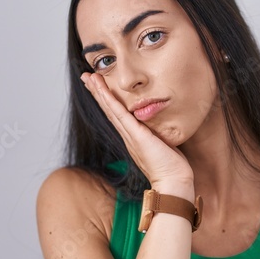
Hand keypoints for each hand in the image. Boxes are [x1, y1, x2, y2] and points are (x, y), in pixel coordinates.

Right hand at [80, 72, 193, 186]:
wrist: (173, 182)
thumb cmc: (171, 167)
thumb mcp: (163, 144)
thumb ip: (157, 135)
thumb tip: (159, 129)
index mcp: (133, 137)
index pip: (116, 114)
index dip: (106, 99)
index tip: (97, 85)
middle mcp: (127, 136)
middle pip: (108, 109)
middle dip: (97, 92)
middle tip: (85, 76)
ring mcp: (130, 136)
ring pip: (110, 109)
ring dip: (99, 92)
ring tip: (89, 78)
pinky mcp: (136, 136)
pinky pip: (120, 114)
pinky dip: (110, 101)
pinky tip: (102, 90)